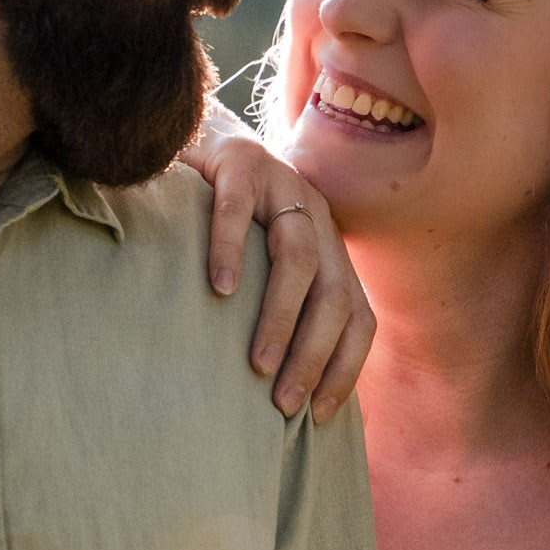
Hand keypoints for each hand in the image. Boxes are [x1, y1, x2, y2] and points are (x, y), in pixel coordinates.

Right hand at [183, 109, 374, 423]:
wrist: (191, 133)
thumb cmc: (218, 217)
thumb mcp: (258, 263)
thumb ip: (274, 307)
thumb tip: (276, 390)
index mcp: (329, 246)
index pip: (358, 315)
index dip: (345, 368)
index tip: (317, 417)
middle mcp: (316, 216)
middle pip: (335, 294)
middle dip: (315, 356)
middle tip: (285, 406)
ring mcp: (281, 185)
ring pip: (297, 258)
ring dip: (281, 318)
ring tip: (258, 364)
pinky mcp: (238, 162)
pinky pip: (239, 209)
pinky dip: (232, 250)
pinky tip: (219, 290)